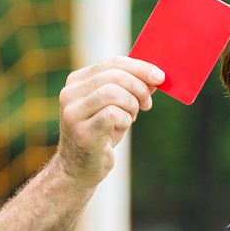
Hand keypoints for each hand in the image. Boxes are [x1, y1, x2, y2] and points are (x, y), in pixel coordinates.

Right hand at [55, 57, 162, 184]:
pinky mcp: (82, 131)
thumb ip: (130, 89)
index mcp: (77, 81)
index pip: (113, 63)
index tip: (160, 77)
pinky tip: (121, 127)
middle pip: (115, 76)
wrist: (80, 167)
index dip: (140, 68)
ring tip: (131, 116)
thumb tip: (155, 77)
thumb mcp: (116, 106)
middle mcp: (69, 93)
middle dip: (139, 88)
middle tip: (146, 103)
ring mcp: (73, 112)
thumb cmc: (101, 134)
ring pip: (113, 93)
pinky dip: (125, 119)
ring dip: (131, 104)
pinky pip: (113, 114)